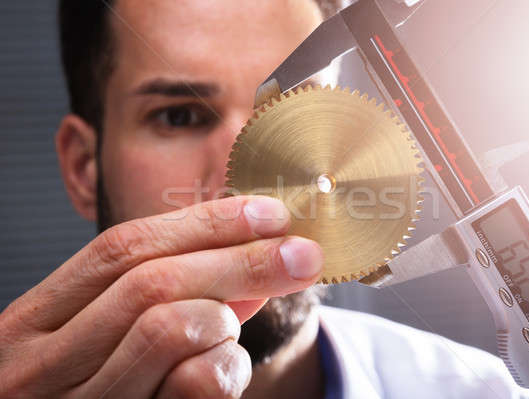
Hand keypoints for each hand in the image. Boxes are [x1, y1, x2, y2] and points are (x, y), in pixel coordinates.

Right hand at [0, 196, 322, 397]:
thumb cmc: (106, 385)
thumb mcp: (116, 332)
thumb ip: (173, 292)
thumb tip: (253, 249)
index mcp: (35, 321)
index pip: (122, 248)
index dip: (204, 222)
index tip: (268, 212)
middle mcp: (41, 366)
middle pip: (152, 281)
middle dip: (240, 258)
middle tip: (302, 253)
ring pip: (173, 326)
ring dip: (223, 320)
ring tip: (227, 332)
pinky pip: (198, 381)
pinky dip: (228, 365)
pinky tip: (224, 373)